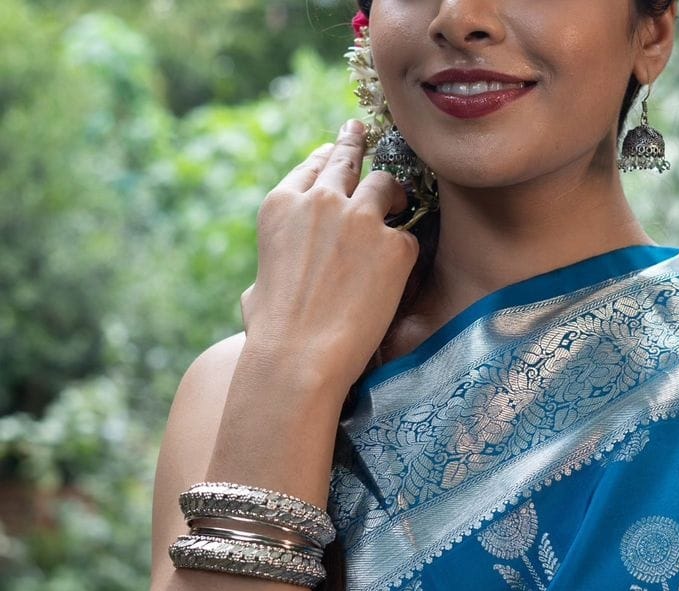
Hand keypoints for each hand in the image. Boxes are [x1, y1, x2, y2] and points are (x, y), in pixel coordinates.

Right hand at [240, 119, 419, 396]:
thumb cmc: (274, 335)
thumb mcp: (257, 289)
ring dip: (395, 195)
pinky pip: (408, 238)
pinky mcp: (394, 246)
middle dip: (357, 145)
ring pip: (387, 186)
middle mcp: (321, 200)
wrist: (302, 355)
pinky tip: (402, 272)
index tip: (336, 151)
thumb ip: (271, 269)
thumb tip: (268, 286)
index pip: (311, 167)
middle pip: (348, 160)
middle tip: (365, 133)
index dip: (327, 158)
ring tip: (402, 203)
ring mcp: (361, 219)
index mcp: (282, 205)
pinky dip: (406, 254)